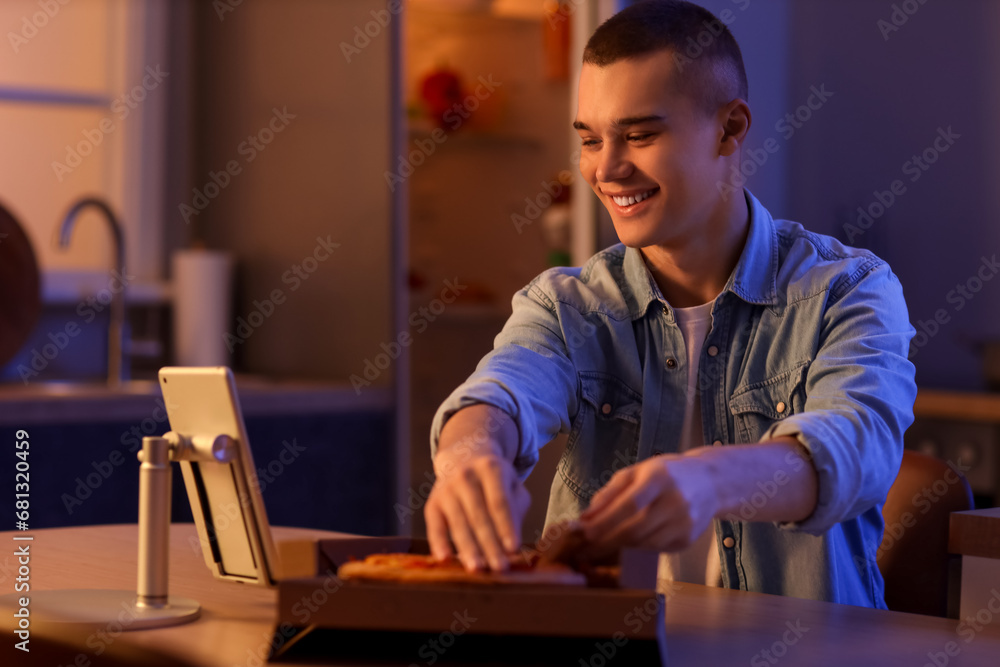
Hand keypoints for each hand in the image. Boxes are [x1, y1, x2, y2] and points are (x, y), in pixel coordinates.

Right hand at [424, 448, 530, 571]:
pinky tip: (445, 559)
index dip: (506, 526)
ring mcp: (447, 489)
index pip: (499, 501)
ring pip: (458, 522)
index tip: (514, 549)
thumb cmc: (495, 481)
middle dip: (489, 543)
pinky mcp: (432, 503)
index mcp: (491, 468)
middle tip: (499, 567)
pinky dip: (438, 543)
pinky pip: (435, 526)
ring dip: (468, 548)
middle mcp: (466, 476)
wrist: (463, 458)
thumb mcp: (512, 485)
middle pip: (479, 515)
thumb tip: (512, 546)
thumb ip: (516, 510)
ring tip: (477, 569)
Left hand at [578, 451, 718, 560]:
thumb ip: (610, 492)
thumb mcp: (637, 472)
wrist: (708, 482)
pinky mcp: (688, 539)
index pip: (630, 504)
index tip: (585, 533)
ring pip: (645, 544)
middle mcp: (676, 500)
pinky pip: (656, 550)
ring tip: (600, 549)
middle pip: (636, 529)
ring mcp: (685, 522)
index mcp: (660, 477)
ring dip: (620, 549)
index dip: (606, 521)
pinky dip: (638, 550)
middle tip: (585, 549)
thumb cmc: (665, 474)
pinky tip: (625, 547)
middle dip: (607, 541)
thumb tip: (586, 517)